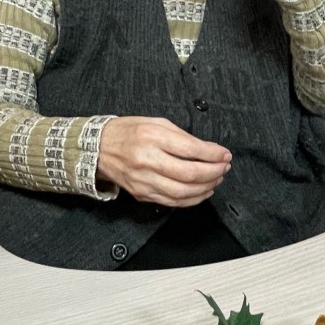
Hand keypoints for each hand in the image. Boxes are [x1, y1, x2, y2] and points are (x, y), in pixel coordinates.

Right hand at [97, 117, 231, 206]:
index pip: (191, 149)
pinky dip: (192, 199)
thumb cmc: (128, 132)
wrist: (99, 148)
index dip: (213, 154)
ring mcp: (143, 180)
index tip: (225, 154)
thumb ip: (183, 136)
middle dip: (214, 172)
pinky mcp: (141, 194)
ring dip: (206, 188)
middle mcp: (147, 160)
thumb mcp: (156, 122)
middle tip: (224, 167)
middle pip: (189, 174)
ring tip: (216, 179)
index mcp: (152, 137)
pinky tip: (202, 191)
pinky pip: (172, 202)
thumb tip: (209, 149)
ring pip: (183, 192)